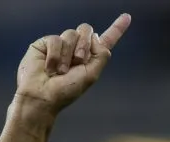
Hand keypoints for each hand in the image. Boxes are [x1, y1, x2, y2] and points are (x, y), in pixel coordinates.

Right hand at [14, 14, 130, 118]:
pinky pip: (55, 39)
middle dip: (84, 46)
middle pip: (87, 30)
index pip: (106, 40)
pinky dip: (55, 55)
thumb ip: (101, 54)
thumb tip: (95, 35)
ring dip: (68, 55)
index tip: (127, 17)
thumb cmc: (66, 90)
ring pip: (71, 33)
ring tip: (60, 71)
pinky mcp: (45, 44)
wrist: (42, 96)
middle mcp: (76, 49)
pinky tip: (50, 67)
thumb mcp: (91, 75)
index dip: (117, 28)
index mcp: (91, 58)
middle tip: (77, 62)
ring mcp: (61, 45)